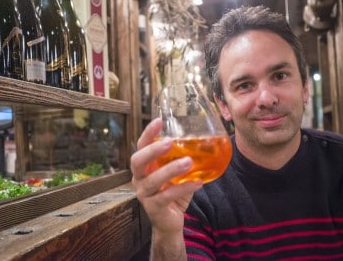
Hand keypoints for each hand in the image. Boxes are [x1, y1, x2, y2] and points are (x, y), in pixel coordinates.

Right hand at [131, 118, 202, 234]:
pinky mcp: (153, 207)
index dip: (148, 134)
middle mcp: (139, 178)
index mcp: (143, 167)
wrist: (170, 221)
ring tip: (189, 162)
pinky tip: (198, 182)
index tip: (159, 121)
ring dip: (171, 169)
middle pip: (138, 161)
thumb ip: (182, 160)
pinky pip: (167, 196)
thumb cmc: (172, 193)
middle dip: (153, 150)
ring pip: (152, 180)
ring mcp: (144, 194)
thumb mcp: (175, 174)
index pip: (141, 146)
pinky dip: (183, 188)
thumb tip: (205, 141)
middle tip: (170, 141)